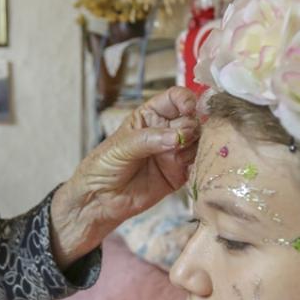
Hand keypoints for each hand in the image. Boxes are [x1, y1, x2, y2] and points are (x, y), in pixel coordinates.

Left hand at [50, 87, 199, 264]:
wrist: (99, 200)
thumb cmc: (103, 166)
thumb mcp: (121, 147)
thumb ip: (149, 139)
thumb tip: (178, 136)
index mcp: (150, 116)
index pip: (175, 98)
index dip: (186, 100)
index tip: (189, 108)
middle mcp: (166, 131)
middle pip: (192, 120)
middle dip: (191, 127)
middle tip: (181, 140)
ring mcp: (175, 153)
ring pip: (199, 142)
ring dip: (195, 147)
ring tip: (178, 158)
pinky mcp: (180, 174)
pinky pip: (198, 166)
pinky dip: (199, 165)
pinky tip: (186, 169)